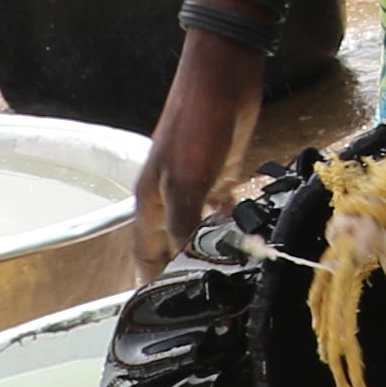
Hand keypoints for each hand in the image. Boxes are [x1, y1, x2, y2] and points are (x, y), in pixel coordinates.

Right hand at [139, 29, 263, 277]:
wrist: (224, 79)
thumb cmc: (196, 123)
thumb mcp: (187, 180)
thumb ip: (185, 223)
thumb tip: (183, 263)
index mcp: (151, 199)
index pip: (144, 250)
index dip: (148, 278)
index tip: (153, 307)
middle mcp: (170, 195)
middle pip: (171, 242)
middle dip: (180, 267)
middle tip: (197, 298)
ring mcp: (196, 183)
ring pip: (197, 227)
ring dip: (208, 246)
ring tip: (223, 275)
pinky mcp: (222, 171)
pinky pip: (221, 206)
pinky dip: (229, 222)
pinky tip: (241, 236)